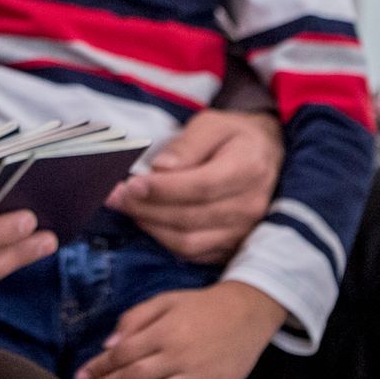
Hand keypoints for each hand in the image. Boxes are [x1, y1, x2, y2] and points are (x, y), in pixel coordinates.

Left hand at [73, 282, 284, 378]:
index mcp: (163, 332)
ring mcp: (198, 376)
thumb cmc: (200, 305)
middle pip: (134, 377)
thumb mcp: (165, 300)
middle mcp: (178, 355)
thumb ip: (134, 318)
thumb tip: (108, 343)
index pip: (122, 353)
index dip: (99, 367)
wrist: (248, 310)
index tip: (80, 376)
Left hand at [107, 110, 281, 263]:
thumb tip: (162, 168)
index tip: (131, 184)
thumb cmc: (233, 136)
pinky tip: (147, 221)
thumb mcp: (212, 124)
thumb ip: (188, 143)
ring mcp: (243, 232)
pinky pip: (193, 254)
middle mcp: (250, 206)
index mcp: (248, 169)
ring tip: (126, 208)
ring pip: (189, 241)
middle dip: (146, 208)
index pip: (201, 187)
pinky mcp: (233, 247)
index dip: (163, 189)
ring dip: (151, 227)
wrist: (264, 156)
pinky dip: (165, 241)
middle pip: (190, 217)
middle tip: (115, 196)